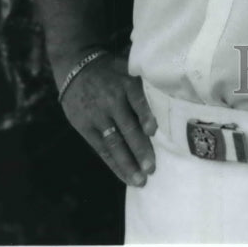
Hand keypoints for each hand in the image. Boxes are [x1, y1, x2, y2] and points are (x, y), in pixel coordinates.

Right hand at [59, 52, 156, 186]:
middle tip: (151, 168)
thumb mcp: (127, 69)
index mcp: (125, 84)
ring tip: (140, 179)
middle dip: (139, 148)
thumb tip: (171, 103)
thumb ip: (144, 86)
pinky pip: (101, 149)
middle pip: (127, 127)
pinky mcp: (84, 127)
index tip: (153, 131)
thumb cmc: (112, 71)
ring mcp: (97, 115)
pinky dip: (114, 163)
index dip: (145, 115)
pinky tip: (125, 175)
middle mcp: (111, 100)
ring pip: (114, 143)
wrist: (76, 67)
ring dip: (127, 163)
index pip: (137, 100)